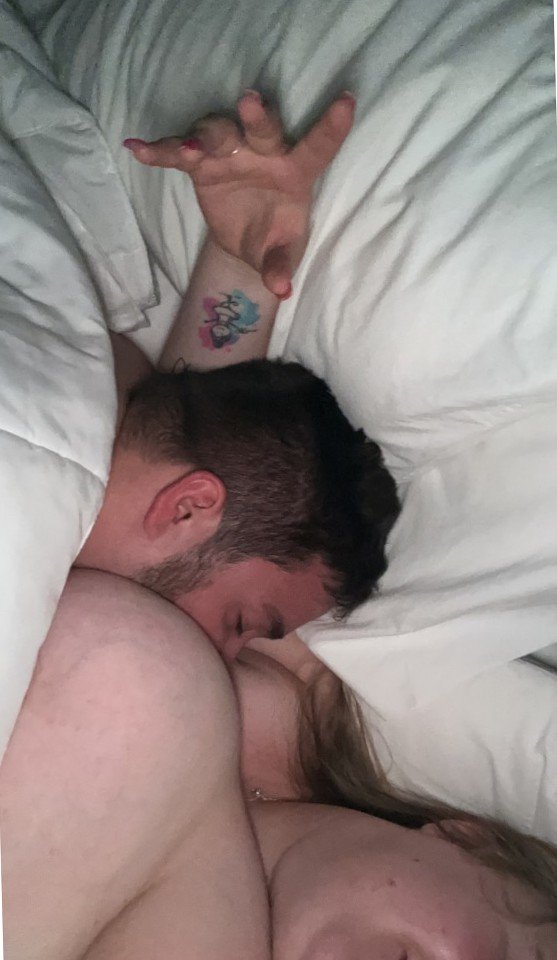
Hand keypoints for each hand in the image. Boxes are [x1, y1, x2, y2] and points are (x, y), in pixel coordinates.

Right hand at [123, 91, 354, 297]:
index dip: (332, 127)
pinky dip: (159, 151)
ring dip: (204, 135)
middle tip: (249, 103)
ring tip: (189, 149)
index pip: (318, 148)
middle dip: (255, 117)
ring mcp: (230, 152)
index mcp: (295, 171)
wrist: (243, 238)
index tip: (348, 102)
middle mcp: (264, 153)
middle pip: (262, 129)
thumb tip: (281, 290)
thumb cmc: (272, 237)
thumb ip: (279, 266)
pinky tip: (137, 150)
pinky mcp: (200, 162)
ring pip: (218, 131)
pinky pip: (178, 152)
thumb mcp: (278, 253)